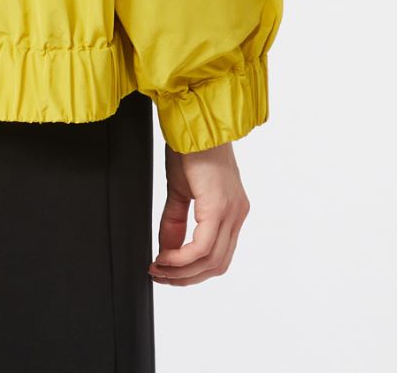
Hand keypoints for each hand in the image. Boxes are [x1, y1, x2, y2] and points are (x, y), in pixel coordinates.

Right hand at [149, 139, 250, 285]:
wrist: (193, 120)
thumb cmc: (189, 147)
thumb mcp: (180, 190)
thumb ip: (175, 222)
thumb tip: (167, 251)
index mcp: (231, 211)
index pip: (218, 256)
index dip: (192, 271)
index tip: (166, 271)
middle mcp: (237, 214)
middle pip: (216, 265)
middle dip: (186, 277)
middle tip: (159, 275)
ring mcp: (232, 211)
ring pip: (211, 260)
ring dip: (182, 271)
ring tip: (159, 268)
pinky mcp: (219, 206)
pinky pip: (203, 246)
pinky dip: (182, 258)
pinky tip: (165, 257)